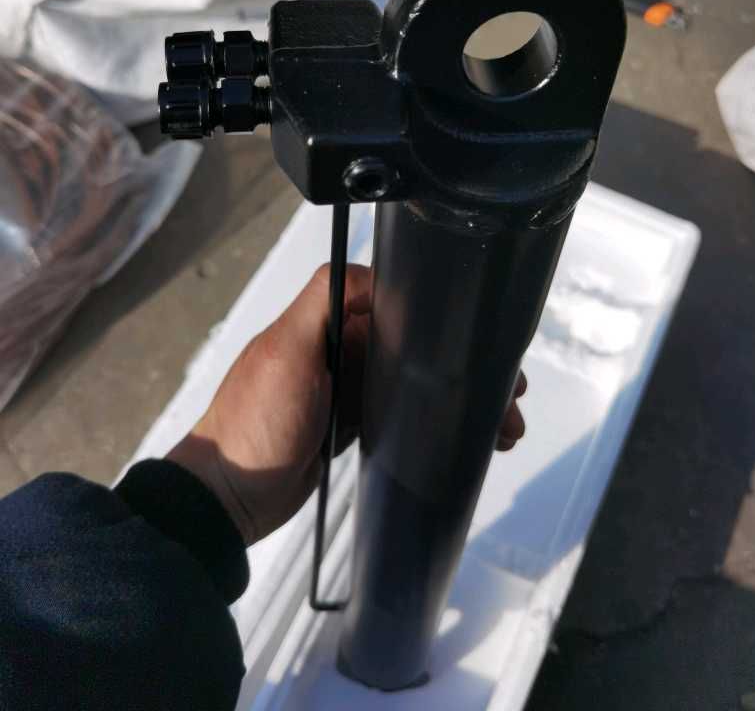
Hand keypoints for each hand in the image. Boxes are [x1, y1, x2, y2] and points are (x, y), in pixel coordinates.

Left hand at [168, 264, 526, 545]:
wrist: (230, 499)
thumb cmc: (257, 422)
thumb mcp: (286, 351)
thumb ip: (323, 302)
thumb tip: (371, 270)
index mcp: (325, 323)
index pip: (395, 302)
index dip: (440, 315)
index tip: (480, 337)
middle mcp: (339, 349)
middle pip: (414, 343)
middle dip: (462, 364)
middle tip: (509, 392)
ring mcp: (348, 390)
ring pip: (416, 382)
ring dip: (458, 399)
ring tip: (502, 425)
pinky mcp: (353, 426)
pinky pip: (403, 414)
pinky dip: (437, 423)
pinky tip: (470, 439)